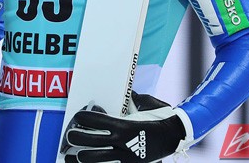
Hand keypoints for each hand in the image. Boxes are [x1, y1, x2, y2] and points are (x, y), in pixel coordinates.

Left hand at [61, 93, 185, 162]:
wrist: (178, 136)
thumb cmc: (163, 118)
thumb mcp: (148, 104)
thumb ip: (134, 99)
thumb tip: (128, 92)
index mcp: (124, 126)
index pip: (95, 122)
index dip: (82, 118)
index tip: (78, 116)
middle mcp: (122, 143)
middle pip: (88, 142)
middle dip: (74, 138)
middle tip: (70, 134)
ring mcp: (125, 157)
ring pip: (94, 161)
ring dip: (80, 157)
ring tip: (72, 156)